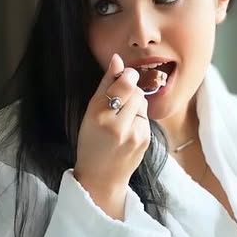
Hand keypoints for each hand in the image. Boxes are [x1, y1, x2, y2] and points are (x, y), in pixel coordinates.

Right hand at [74, 53, 151, 217]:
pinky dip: (139, 118)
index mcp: (99, 116)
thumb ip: (106, 85)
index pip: (123, 85)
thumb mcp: (90, 112)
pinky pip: (146, 118)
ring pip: (143, 103)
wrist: (101, 177)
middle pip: (136, 92)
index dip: (128, 76)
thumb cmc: (91, 142)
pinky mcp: (145, 140)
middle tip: (119, 101)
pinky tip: (128, 129)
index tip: (126, 74)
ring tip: (122, 118)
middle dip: (130, 91)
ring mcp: (134, 135)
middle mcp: (117, 126)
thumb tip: (117, 59)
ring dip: (135, 104)